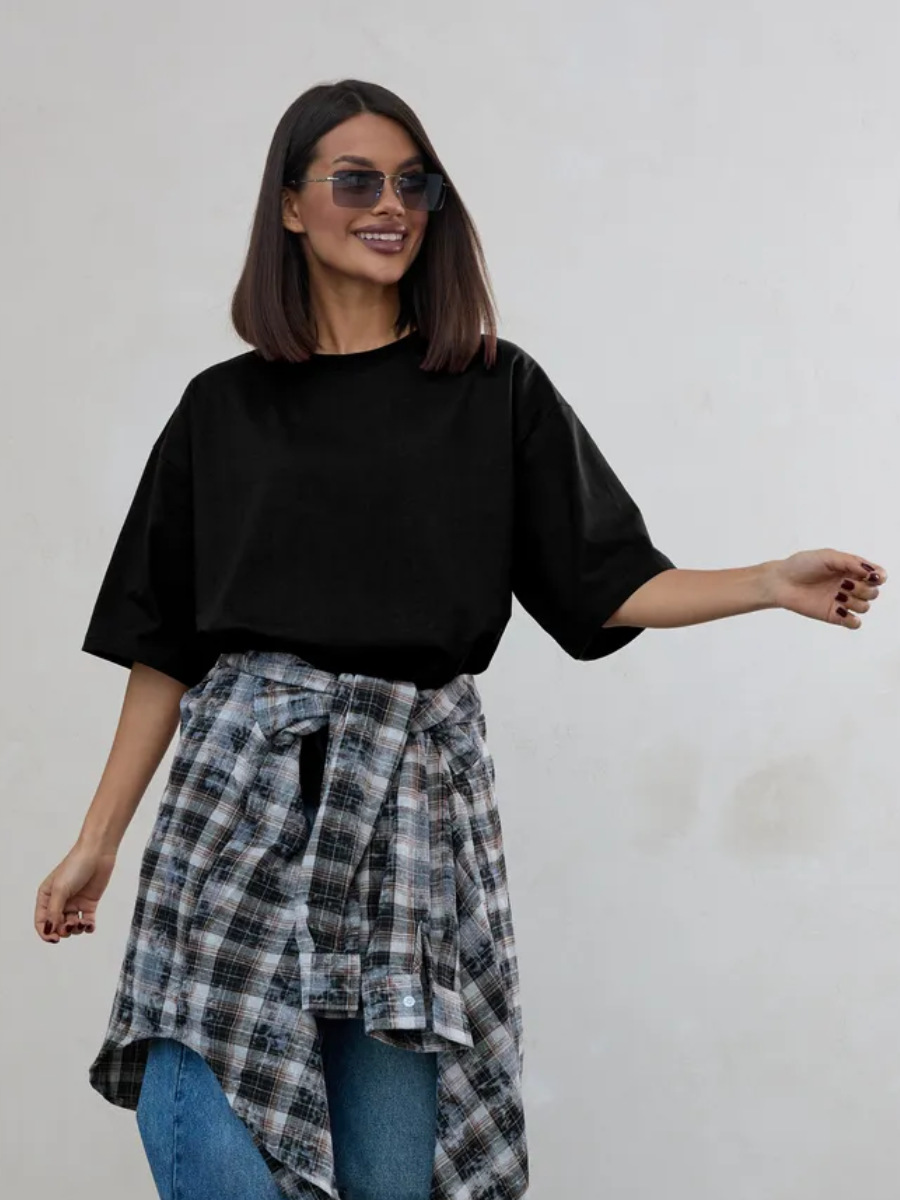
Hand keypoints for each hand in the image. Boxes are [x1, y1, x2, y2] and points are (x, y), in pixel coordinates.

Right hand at [34, 841, 116, 942]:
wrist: (98, 853)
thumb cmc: (76, 865)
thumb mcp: (61, 889)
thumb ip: (55, 911)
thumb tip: (50, 930)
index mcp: (46, 896)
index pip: (41, 921)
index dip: (46, 933)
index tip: (54, 939)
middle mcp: (59, 901)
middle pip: (57, 926)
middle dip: (63, 930)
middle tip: (71, 926)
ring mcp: (75, 903)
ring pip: (72, 926)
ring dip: (76, 929)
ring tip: (82, 923)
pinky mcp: (89, 903)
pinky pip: (87, 921)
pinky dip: (88, 927)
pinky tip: (90, 925)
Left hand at [768, 550, 886, 628]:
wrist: (781, 582)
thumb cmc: (801, 565)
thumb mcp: (828, 556)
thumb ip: (851, 562)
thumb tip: (871, 573)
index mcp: (850, 569)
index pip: (875, 575)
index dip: (878, 577)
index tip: (871, 576)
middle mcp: (849, 585)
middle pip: (873, 592)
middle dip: (864, 589)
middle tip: (845, 584)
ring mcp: (842, 601)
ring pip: (865, 607)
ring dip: (856, 602)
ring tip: (838, 595)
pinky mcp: (834, 616)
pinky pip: (854, 623)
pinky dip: (853, 620)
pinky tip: (841, 611)